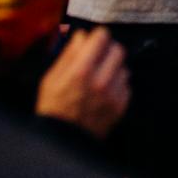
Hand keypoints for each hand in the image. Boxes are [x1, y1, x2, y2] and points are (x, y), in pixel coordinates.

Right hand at [36, 27, 130, 141]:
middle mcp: (100, 81)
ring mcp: (113, 95)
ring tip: (100, 76)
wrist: (63, 141)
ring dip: (114, 68)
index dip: (97, 36)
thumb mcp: (52, 78)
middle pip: (118, 50)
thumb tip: (82, 36)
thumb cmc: (53, 107)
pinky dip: (117, 84)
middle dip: (108, 49)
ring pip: (124, 67)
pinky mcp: (120, 106)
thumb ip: (69, 55)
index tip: (94, 39)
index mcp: (81, 71)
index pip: (102, 37)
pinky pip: (126, 85)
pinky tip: (105, 90)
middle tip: (99, 56)